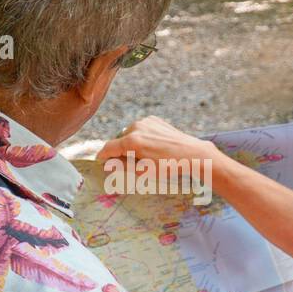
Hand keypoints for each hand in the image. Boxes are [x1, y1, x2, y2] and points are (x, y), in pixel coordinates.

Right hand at [97, 116, 217, 169]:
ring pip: (130, 134)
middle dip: (121, 152)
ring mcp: (146, 121)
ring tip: (146, 156)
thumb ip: (123, 166)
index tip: (100, 162)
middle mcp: (136, 127)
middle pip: (120, 141)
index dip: (102, 156)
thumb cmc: (169, 166)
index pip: (108, 148)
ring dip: (132, 144)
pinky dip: (142, 137)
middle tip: (130, 165)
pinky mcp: (155, 120)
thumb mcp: (143, 172)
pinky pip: (141, 129)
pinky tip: (153, 146)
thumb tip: (109, 163)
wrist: (193, 154)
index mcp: (132, 141)